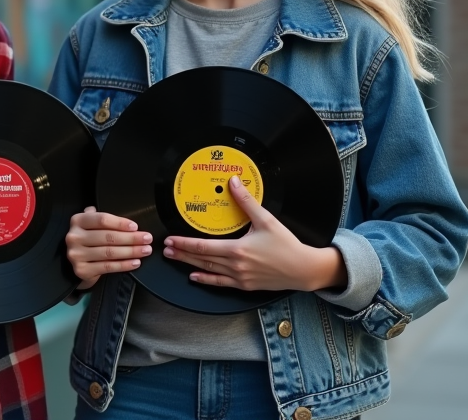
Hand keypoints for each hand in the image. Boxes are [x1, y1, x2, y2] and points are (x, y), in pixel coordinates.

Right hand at [66, 207, 152, 289]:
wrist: (75, 262)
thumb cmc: (88, 240)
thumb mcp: (91, 225)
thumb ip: (103, 219)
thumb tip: (128, 221)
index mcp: (78, 221)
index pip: (102, 220)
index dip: (120, 223)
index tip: (136, 227)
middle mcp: (74, 237)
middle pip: (108, 237)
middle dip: (131, 238)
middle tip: (147, 239)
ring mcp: (77, 255)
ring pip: (110, 252)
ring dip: (131, 251)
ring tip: (145, 250)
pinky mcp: (82, 270)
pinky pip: (108, 267)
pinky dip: (124, 265)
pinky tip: (136, 262)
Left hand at [163, 177, 345, 292]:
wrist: (302, 269)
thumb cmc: (286, 245)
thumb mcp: (266, 219)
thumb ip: (246, 201)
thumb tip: (233, 182)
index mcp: (237, 249)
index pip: (203, 247)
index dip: (185, 243)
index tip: (171, 240)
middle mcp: (235, 266)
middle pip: (201, 259)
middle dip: (182, 253)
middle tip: (165, 249)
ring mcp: (239, 278)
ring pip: (208, 270)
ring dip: (189, 265)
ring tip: (174, 259)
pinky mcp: (244, 285)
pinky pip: (220, 283)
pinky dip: (206, 280)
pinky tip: (195, 277)